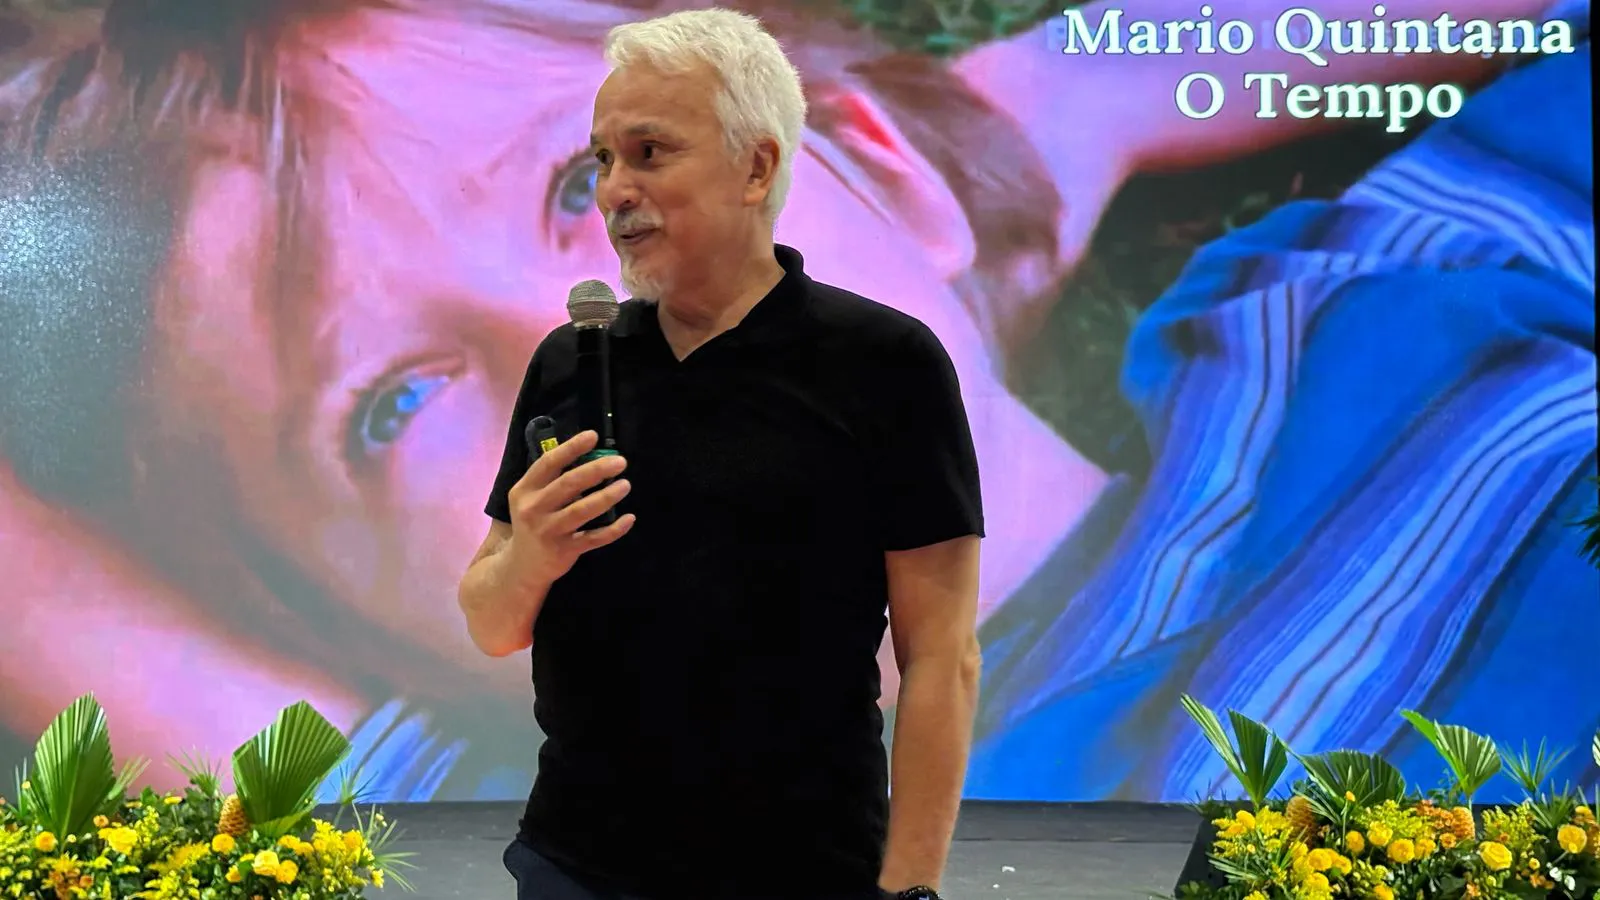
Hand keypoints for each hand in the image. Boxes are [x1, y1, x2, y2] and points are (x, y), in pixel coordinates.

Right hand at [504, 429, 634, 587]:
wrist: (522, 566)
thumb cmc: (534, 522)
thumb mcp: (531, 499)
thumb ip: (552, 479)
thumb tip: (590, 455)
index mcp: (525, 490)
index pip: (548, 463)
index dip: (571, 448)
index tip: (593, 436)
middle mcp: (534, 509)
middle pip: (568, 485)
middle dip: (596, 470)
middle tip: (620, 461)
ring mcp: (549, 531)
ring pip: (582, 511)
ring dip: (606, 496)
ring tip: (625, 485)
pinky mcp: (564, 551)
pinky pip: (593, 538)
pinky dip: (613, 529)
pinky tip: (629, 518)